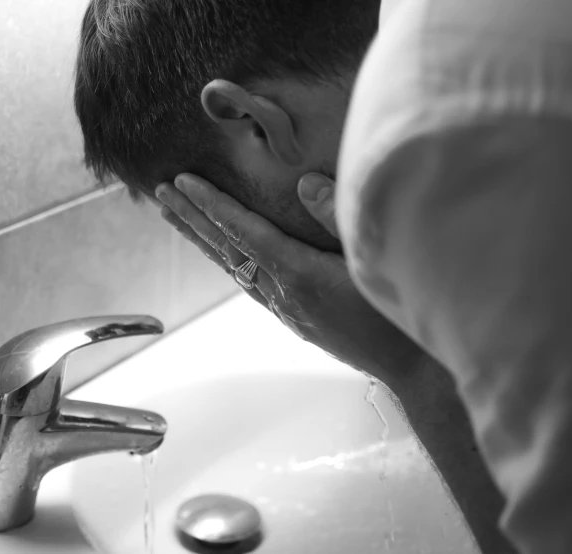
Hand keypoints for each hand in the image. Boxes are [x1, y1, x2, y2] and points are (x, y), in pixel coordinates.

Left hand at [155, 172, 420, 392]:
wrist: (412, 368)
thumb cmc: (401, 311)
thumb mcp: (374, 257)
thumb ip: (337, 218)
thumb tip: (303, 184)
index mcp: (301, 274)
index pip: (244, 232)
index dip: (212, 205)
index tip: (181, 183)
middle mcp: (285, 293)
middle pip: (227, 250)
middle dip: (192, 218)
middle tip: (160, 194)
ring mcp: (288, 309)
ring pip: (233, 268)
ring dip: (204, 239)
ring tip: (178, 218)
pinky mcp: (296, 318)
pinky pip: (250, 282)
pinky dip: (228, 260)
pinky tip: (224, 254)